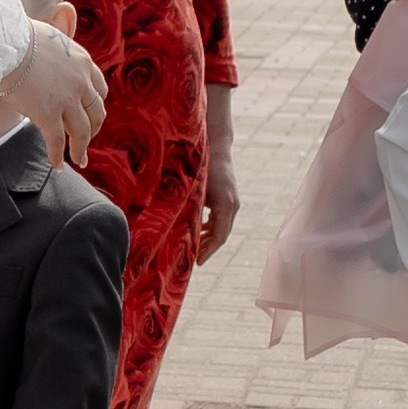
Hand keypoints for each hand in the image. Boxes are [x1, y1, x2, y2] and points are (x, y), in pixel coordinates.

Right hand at [4, 19, 106, 165]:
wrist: (4, 44)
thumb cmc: (17, 37)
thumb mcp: (49, 36)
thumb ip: (58, 49)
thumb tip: (49, 46)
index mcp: (83, 62)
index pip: (100, 89)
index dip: (96, 105)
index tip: (91, 115)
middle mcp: (81, 82)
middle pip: (96, 113)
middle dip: (93, 129)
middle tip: (86, 141)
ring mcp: (67, 100)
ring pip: (81, 132)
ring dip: (81, 148)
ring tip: (78, 159)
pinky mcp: (48, 115)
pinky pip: (58, 142)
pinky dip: (58, 156)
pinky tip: (57, 165)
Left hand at [199, 139, 240, 258]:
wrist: (215, 146)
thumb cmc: (201, 165)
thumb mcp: (193, 188)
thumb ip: (188, 208)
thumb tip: (174, 228)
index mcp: (225, 205)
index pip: (219, 236)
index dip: (208, 251)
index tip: (197, 262)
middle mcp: (233, 205)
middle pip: (222, 234)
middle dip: (208, 248)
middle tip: (194, 260)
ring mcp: (233, 201)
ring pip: (222, 227)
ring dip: (210, 238)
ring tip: (195, 248)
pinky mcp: (229, 197)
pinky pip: (222, 218)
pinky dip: (211, 227)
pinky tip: (199, 230)